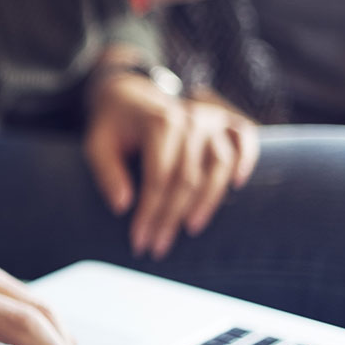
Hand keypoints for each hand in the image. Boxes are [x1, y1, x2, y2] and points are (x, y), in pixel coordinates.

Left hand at [86, 70, 259, 259]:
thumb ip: (107, 173)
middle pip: (188, 178)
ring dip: (208, 201)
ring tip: (191, 229)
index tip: (140, 241)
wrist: (128, 96)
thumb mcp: (96, 146)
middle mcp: (190, 119)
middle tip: (158, 248)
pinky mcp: (225, 119)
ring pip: (219, 164)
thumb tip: (123, 207)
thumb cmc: (112, 127)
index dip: (150, 213)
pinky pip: (245, 138)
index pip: (159, 178)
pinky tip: (238, 185)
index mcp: (158, 123)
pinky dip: (247, 158)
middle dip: (172, 217)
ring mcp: (211, 118)